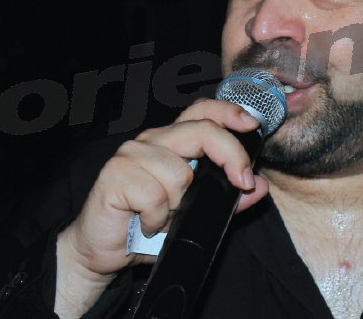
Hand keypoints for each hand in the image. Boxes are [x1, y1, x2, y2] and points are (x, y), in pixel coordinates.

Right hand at [54, 99, 269, 318]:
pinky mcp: (115, 175)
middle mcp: (151, 140)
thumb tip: (259, 187)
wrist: (103, 251)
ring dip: (178, 205)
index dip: (228, 112)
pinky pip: (155, 196)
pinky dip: (156, 219)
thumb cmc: (146, 227)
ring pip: (180, 173)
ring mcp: (131, 155)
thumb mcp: (196, 214)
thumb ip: (228, 199)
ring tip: (164, 215)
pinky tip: (146, 223)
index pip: (201, 111)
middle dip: (229, 157)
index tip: (252, 125)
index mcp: (171, 141)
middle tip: (241, 183)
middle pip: (201, 131)